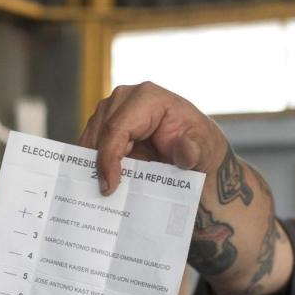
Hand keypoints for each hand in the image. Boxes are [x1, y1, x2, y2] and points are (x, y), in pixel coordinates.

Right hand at [79, 82, 225, 195]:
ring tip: (103, 193)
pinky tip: (102, 185)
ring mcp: (112, 110)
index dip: (109, 158)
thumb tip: (185, 152)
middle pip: (99, 134)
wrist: (195, 151)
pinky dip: (94, 166)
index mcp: (148, 98)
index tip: (109, 187)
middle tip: (104, 195)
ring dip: (93, 167)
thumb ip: (194, 151)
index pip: (117, 128)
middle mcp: (125, 98)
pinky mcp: (105, 124)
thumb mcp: (204, 150)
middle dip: (97, 165)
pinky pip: (91, 146)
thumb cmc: (199, 147)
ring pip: (90, 140)